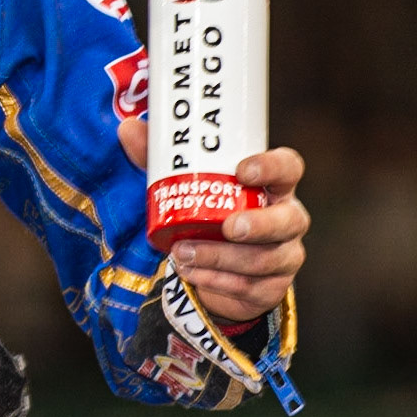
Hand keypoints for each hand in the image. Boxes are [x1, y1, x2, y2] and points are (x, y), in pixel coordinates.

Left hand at [117, 119, 307, 322]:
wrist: (215, 269)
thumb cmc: (206, 214)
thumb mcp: (183, 186)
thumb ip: (158, 160)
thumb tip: (128, 128)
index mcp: (272, 184)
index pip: (288, 167)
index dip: (272, 167)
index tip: (242, 171)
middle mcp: (287, 218)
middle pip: (289, 220)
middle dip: (258, 225)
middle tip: (226, 226)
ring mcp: (285, 254)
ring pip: (265, 259)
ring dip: (221, 258)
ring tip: (183, 254)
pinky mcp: (273, 287)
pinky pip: (250, 287)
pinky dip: (217, 281)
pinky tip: (191, 274)